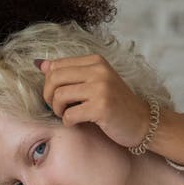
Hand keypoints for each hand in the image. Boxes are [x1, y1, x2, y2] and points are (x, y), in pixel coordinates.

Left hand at [40, 54, 154, 148]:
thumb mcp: (95, 82)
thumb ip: (69, 72)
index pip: (56, 66)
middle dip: (48, 96)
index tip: (56, 96)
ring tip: (67, 115)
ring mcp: (101, 88)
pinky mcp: (101, 107)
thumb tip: (41, 64)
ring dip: (58, 110)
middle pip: (53, 78)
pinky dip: (68, 122)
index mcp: (95, 61)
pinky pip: (69, 115)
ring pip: (59, 96)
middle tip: (57, 108)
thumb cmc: (115, 104)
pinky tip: (78, 123)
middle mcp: (99, 70)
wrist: (142, 121)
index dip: (49, 84)